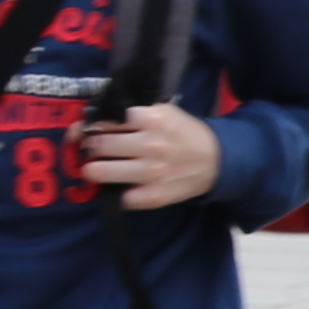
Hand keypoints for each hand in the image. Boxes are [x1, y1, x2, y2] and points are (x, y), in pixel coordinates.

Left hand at [78, 100, 220, 209]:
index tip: (91, 130)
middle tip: (93, 149)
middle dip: (90, 146)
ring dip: (92, 170)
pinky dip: (117, 192)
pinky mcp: (154, 196)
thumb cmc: (184, 134)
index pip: (105, 119)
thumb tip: (93, 119)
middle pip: (98, 144)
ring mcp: (152, 172)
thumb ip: (133, 113)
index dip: (94, 124)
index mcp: (154, 119)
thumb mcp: (165, 112)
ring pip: (99, 172)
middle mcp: (151, 144)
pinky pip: (119, 196)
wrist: (218, 161)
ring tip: (97, 168)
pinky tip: (123, 186)